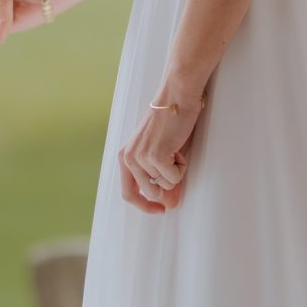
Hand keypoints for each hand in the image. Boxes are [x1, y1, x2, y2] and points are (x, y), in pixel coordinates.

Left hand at [118, 90, 203, 213]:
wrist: (177, 96)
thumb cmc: (170, 122)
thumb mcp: (161, 152)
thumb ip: (160, 179)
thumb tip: (169, 206)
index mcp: (124, 156)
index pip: (128, 194)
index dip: (144, 206)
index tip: (161, 210)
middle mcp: (128, 158)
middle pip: (149, 193)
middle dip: (167, 185)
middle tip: (175, 161)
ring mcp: (140, 158)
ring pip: (164, 185)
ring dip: (176, 171)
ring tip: (174, 149)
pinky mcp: (155, 156)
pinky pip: (174, 178)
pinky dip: (182, 165)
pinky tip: (178, 146)